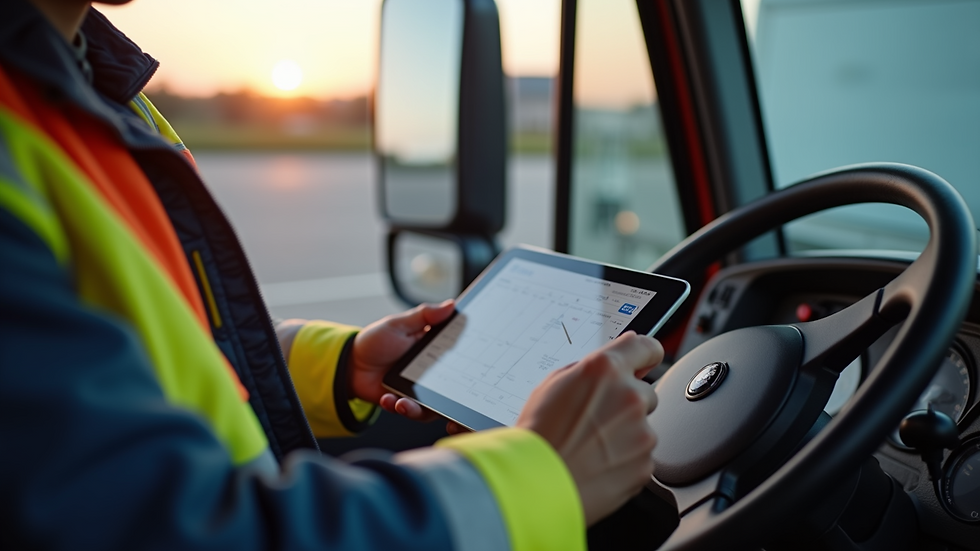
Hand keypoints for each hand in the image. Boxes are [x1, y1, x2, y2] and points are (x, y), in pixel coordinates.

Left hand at [349, 300, 461, 428]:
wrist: (350, 365)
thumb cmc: (375, 341)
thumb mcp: (398, 324)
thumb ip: (424, 315)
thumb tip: (451, 305)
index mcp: (434, 350)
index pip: (458, 356)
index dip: (469, 363)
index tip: (471, 367)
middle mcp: (431, 372)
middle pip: (453, 388)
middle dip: (452, 397)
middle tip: (439, 393)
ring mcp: (420, 390)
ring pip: (434, 406)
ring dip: (418, 408)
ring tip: (402, 403)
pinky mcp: (407, 403)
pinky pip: (413, 412)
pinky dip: (402, 408)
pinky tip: (389, 400)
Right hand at [516, 331, 661, 526]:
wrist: (536, 483)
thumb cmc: (538, 436)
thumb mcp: (553, 385)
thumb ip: (591, 369)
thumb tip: (614, 361)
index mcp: (605, 370)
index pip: (646, 348)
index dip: (646, 355)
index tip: (646, 360)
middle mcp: (629, 396)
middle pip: (645, 393)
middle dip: (627, 404)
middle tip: (597, 420)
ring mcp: (641, 432)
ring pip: (642, 427)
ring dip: (625, 434)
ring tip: (591, 446)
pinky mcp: (645, 463)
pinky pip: (641, 456)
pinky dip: (625, 460)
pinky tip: (598, 463)